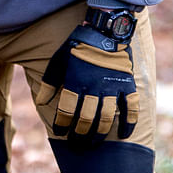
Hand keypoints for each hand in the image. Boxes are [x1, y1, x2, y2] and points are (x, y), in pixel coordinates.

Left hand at [36, 24, 138, 145]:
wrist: (104, 30)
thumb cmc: (77, 45)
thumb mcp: (58, 60)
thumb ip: (49, 82)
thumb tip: (41, 102)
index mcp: (75, 81)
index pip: (67, 111)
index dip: (62, 124)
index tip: (60, 132)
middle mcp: (94, 87)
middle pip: (86, 118)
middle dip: (79, 134)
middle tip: (77, 143)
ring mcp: (112, 87)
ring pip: (106, 117)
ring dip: (99, 133)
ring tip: (93, 143)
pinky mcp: (127, 84)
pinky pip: (130, 107)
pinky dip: (129, 122)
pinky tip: (124, 134)